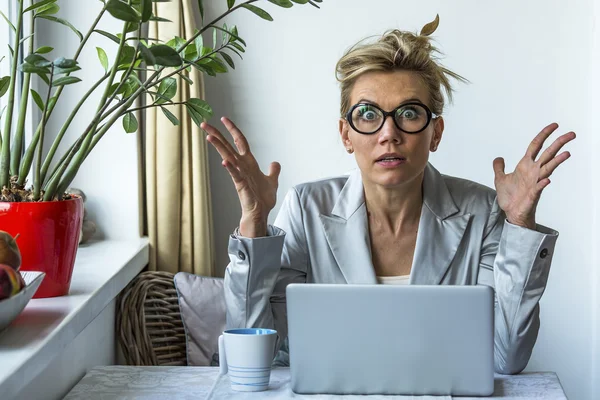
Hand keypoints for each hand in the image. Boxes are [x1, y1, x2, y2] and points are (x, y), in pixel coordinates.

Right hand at [203, 117, 280, 237]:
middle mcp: (242, 166)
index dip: (233, 129)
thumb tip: (275, 163)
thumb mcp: (272, 181)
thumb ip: (273, 170)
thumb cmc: (263, 199)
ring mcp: (240, 175)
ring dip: (219, 147)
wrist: (262, 213)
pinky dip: (231, 168)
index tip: (224, 118)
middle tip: (203, 124)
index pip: (239, 141)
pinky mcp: (241, 186)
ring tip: (209, 136)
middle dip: (217, 135)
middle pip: (227, 146)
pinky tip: (225, 161)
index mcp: (249, 162)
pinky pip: (235, 175)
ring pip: (228, 157)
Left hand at [493, 123, 574, 229]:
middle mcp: (533, 172)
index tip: (554, 125)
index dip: (544, 135)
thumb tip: (499, 158)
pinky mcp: (533, 194)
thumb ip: (499, 167)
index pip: (536, 146)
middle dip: (559, 143)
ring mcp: (535, 182)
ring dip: (557, 161)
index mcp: (525, 166)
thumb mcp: (499, 178)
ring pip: (548, 169)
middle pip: (548, 154)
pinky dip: (542, 184)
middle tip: (572, 134)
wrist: (511, 213)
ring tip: (567, 153)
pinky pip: (539, 188)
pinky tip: (547, 180)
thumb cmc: (510, 197)